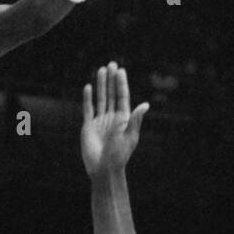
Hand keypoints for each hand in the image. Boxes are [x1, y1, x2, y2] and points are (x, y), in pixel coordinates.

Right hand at [80, 63, 148, 179]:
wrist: (103, 169)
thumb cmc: (119, 155)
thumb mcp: (129, 137)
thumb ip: (135, 120)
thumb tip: (145, 104)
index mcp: (124, 119)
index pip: (122, 97)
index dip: (121, 84)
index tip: (121, 71)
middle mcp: (112, 117)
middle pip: (112, 94)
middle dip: (112, 80)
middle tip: (112, 64)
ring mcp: (100, 121)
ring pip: (101, 99)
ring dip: (101, 85)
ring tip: (101, 70)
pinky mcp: (88, 126)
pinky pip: (88, 109)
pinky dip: (88, 98)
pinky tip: (88, 87)